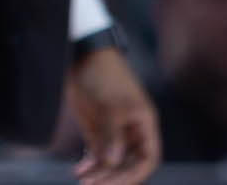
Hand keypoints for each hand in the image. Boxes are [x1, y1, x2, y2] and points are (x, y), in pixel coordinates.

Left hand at [64, 45, 160, 184]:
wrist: (82, 55)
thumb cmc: (104, 75)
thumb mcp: (110, 104)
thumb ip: (111, 134)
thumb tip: (112, 162)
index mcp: (143, 125)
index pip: (147, 159)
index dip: (134, 175)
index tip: (115, 183)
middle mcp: (130, 132)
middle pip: (128, 165)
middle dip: (113, 177)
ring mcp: (113, 131)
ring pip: (111, 162)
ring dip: (99, 173)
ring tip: (83, 181)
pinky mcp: (96, 129)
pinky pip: (96, 152)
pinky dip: (89, 163)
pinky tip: (79, 170)